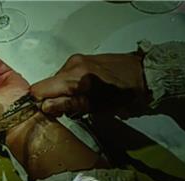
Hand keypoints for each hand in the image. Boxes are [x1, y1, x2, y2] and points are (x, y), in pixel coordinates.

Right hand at [29, 53, 149, 117]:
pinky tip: (83, 95)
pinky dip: (69, 88)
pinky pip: (66, 77)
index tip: (46, 116)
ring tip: (79, 105)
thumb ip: (69, 105)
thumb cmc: (125, 95)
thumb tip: (44, 107)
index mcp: (74, 76)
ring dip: (62, 95)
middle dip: (52, 101)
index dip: (38, 104)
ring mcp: (77, 61)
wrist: (147, 75)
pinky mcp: (83, 60)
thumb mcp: (98, 106)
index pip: (39, 89)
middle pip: (47, 86)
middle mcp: (71, 65)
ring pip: (56, 83)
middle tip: (66, 114)